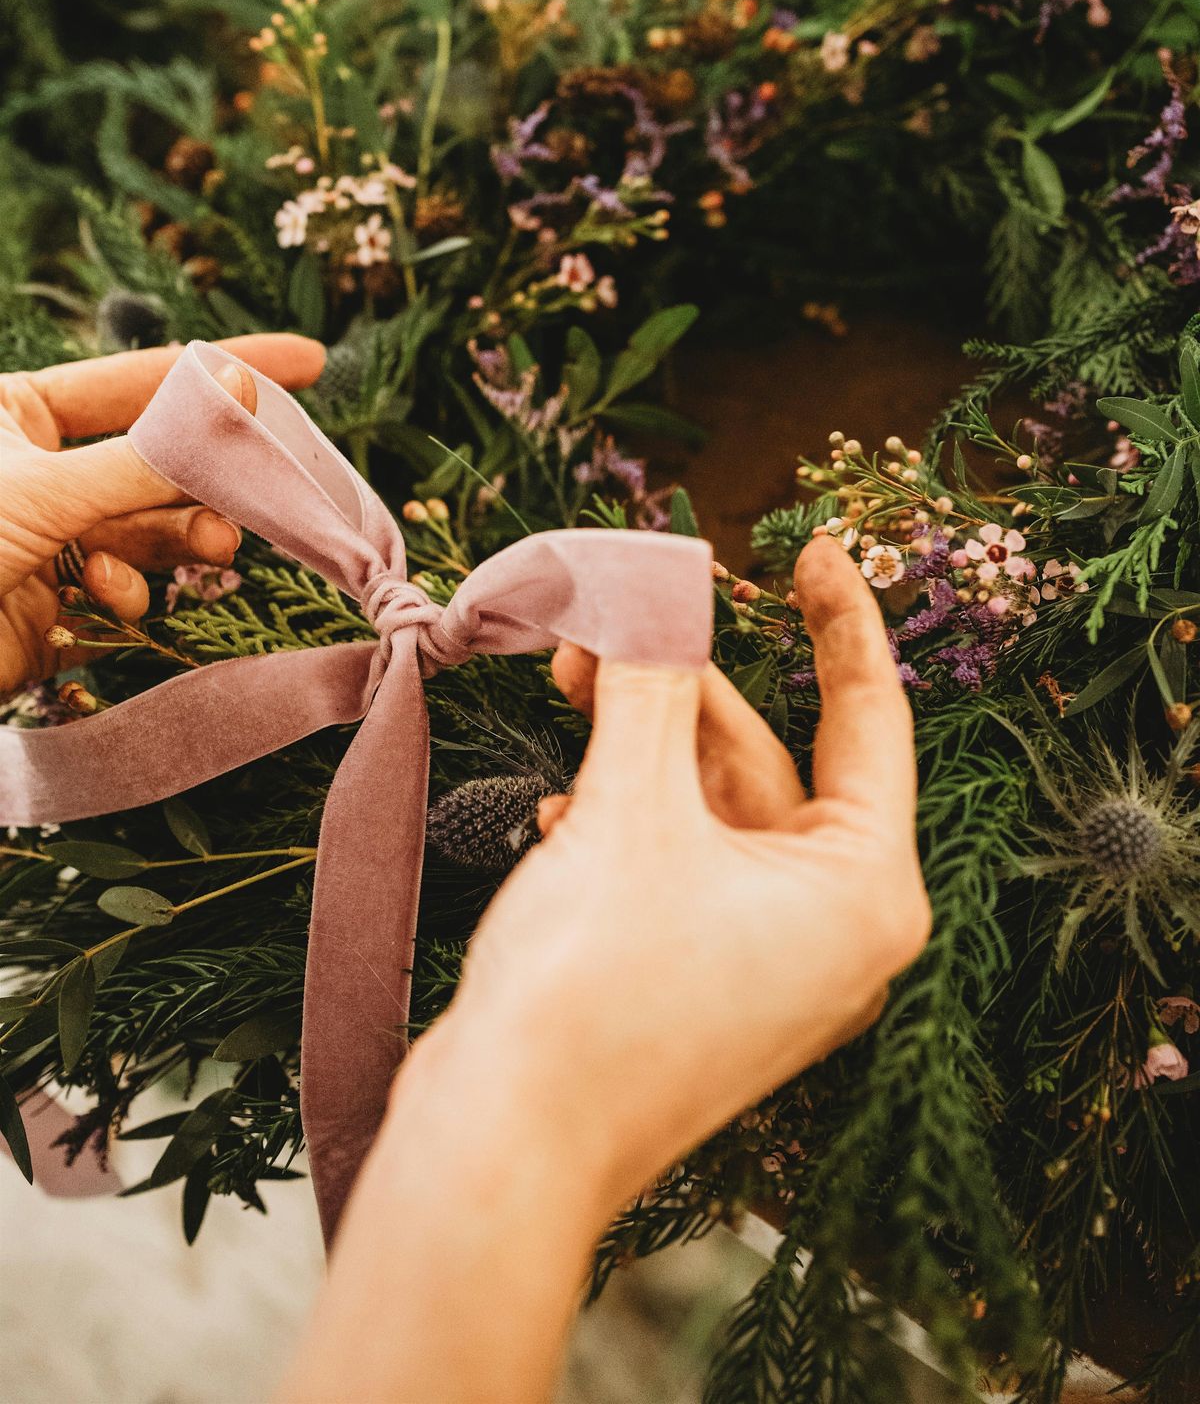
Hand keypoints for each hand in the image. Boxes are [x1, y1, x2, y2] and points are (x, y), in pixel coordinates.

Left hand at [0, 336, 323, 693]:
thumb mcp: (47, 492)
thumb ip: (151, 453)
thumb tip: (240, 392)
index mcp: (20, 409)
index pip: (143, 374)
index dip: (227, 367)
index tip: (309, 362)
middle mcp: (37, 463)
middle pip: (157, 454)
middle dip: (212, 476)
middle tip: (271, 490)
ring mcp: (46, 531)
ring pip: (149, 523)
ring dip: (184, 537)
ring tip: (216, 550)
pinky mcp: (51, 597)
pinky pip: (120, 581)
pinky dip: (127, 589)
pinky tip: (109, 599)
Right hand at [434, 535, 929, 1213]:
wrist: (503, 1148)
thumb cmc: (590, 990)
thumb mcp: (630, 808)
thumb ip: (655, 682)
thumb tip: (660, 582)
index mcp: (864, 891)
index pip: (873, 720)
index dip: (844, 621)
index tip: (817, 545)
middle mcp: (832, 928)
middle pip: (773, 757)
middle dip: (688, 679)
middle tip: (618, 608)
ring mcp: (764, 959)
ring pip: (712, 804)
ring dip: (639, 739)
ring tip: (564, 675)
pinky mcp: (697, 976)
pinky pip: (677, 859)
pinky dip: (622, 815)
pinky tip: (558, 810)